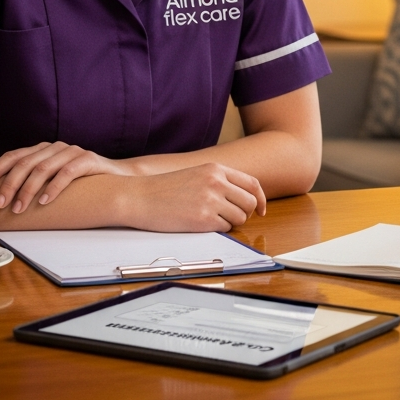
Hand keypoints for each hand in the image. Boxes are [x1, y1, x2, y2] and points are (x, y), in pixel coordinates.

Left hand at [0, 142, 129, 212]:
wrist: (118, 177)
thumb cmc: (81, 182)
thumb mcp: (53, 179)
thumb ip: (34, 180)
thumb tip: (2, 196)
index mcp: (44, 149)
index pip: (15, 155)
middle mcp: (56, 147)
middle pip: (26, 163)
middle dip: (10, 184)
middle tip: (1, 204)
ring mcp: (73, 152)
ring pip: (43, 168)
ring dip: (28, 190)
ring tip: (19, 208)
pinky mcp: (88, 160)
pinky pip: (67, 173)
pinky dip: (53, 188)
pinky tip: (44, 201)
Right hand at [122, 163, 266, 231]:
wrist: (138, 197)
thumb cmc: (164, 189)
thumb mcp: (196, 174)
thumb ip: (219, 181)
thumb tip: (242, 197)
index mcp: (216, 170)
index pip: (252, 184)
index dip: (260, 199)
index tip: (261, 209)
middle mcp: (217, 183)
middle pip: (250, 203)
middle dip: (244, 214)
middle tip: (229, 218)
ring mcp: (211, 201)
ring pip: (240, 218)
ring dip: (230, 222)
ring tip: (209, 219)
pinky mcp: (203, 219)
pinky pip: (225, 228)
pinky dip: (218, 230)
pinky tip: (200, 224)